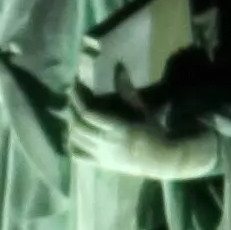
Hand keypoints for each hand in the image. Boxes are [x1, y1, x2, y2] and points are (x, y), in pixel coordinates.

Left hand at [66, 84, 218, 181]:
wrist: (161, 160)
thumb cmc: (153, 132)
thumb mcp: (142, 109)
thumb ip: (127, 89)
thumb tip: (119, 65)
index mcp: (117, 128)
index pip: (88, 113)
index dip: (78, 99)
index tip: (74, 87)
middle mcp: (106, 142)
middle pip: (78, 126)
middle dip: (71, 109)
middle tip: (70, 97)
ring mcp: (102, 155)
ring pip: (76, 140)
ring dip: (70, 125)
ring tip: (70, 112)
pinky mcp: (101, 164)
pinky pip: (79, 157)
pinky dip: (70, 146)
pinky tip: (69, 136)